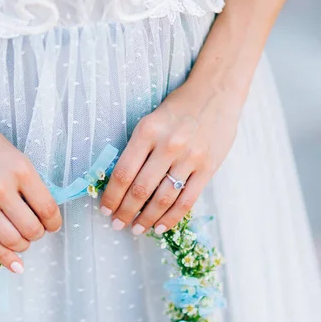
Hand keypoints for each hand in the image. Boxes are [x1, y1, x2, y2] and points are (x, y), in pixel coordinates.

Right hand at [0, 86, 60, 272]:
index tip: (53, 224)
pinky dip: (5, 256)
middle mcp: (1, 188)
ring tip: (22, 238)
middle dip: (39, 233)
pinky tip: (15, 263)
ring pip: (12, 240)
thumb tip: (40, 208)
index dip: (54, 222)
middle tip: (37, 229)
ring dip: (23, 245)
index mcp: (21, 169)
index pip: (48, 209)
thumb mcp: (12, 152)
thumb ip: (26, 181)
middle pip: (32, 229)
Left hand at [100, 79, 239, 234]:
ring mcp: (190, 158)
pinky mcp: (208, 168)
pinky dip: (171, 218)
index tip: (105, 209)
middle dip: (126, 212)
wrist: (216, 93)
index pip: (123, 172)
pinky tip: (161, 226)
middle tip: (118, 224)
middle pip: (141, 189)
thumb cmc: (178, 108)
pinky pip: (187, 200)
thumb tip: (120, 185)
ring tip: (137, 229)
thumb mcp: (150, 121)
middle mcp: (168, 145)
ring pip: (163, 198)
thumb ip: (137, 150)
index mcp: (147, 132)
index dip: (112, 196)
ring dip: (147, 218)